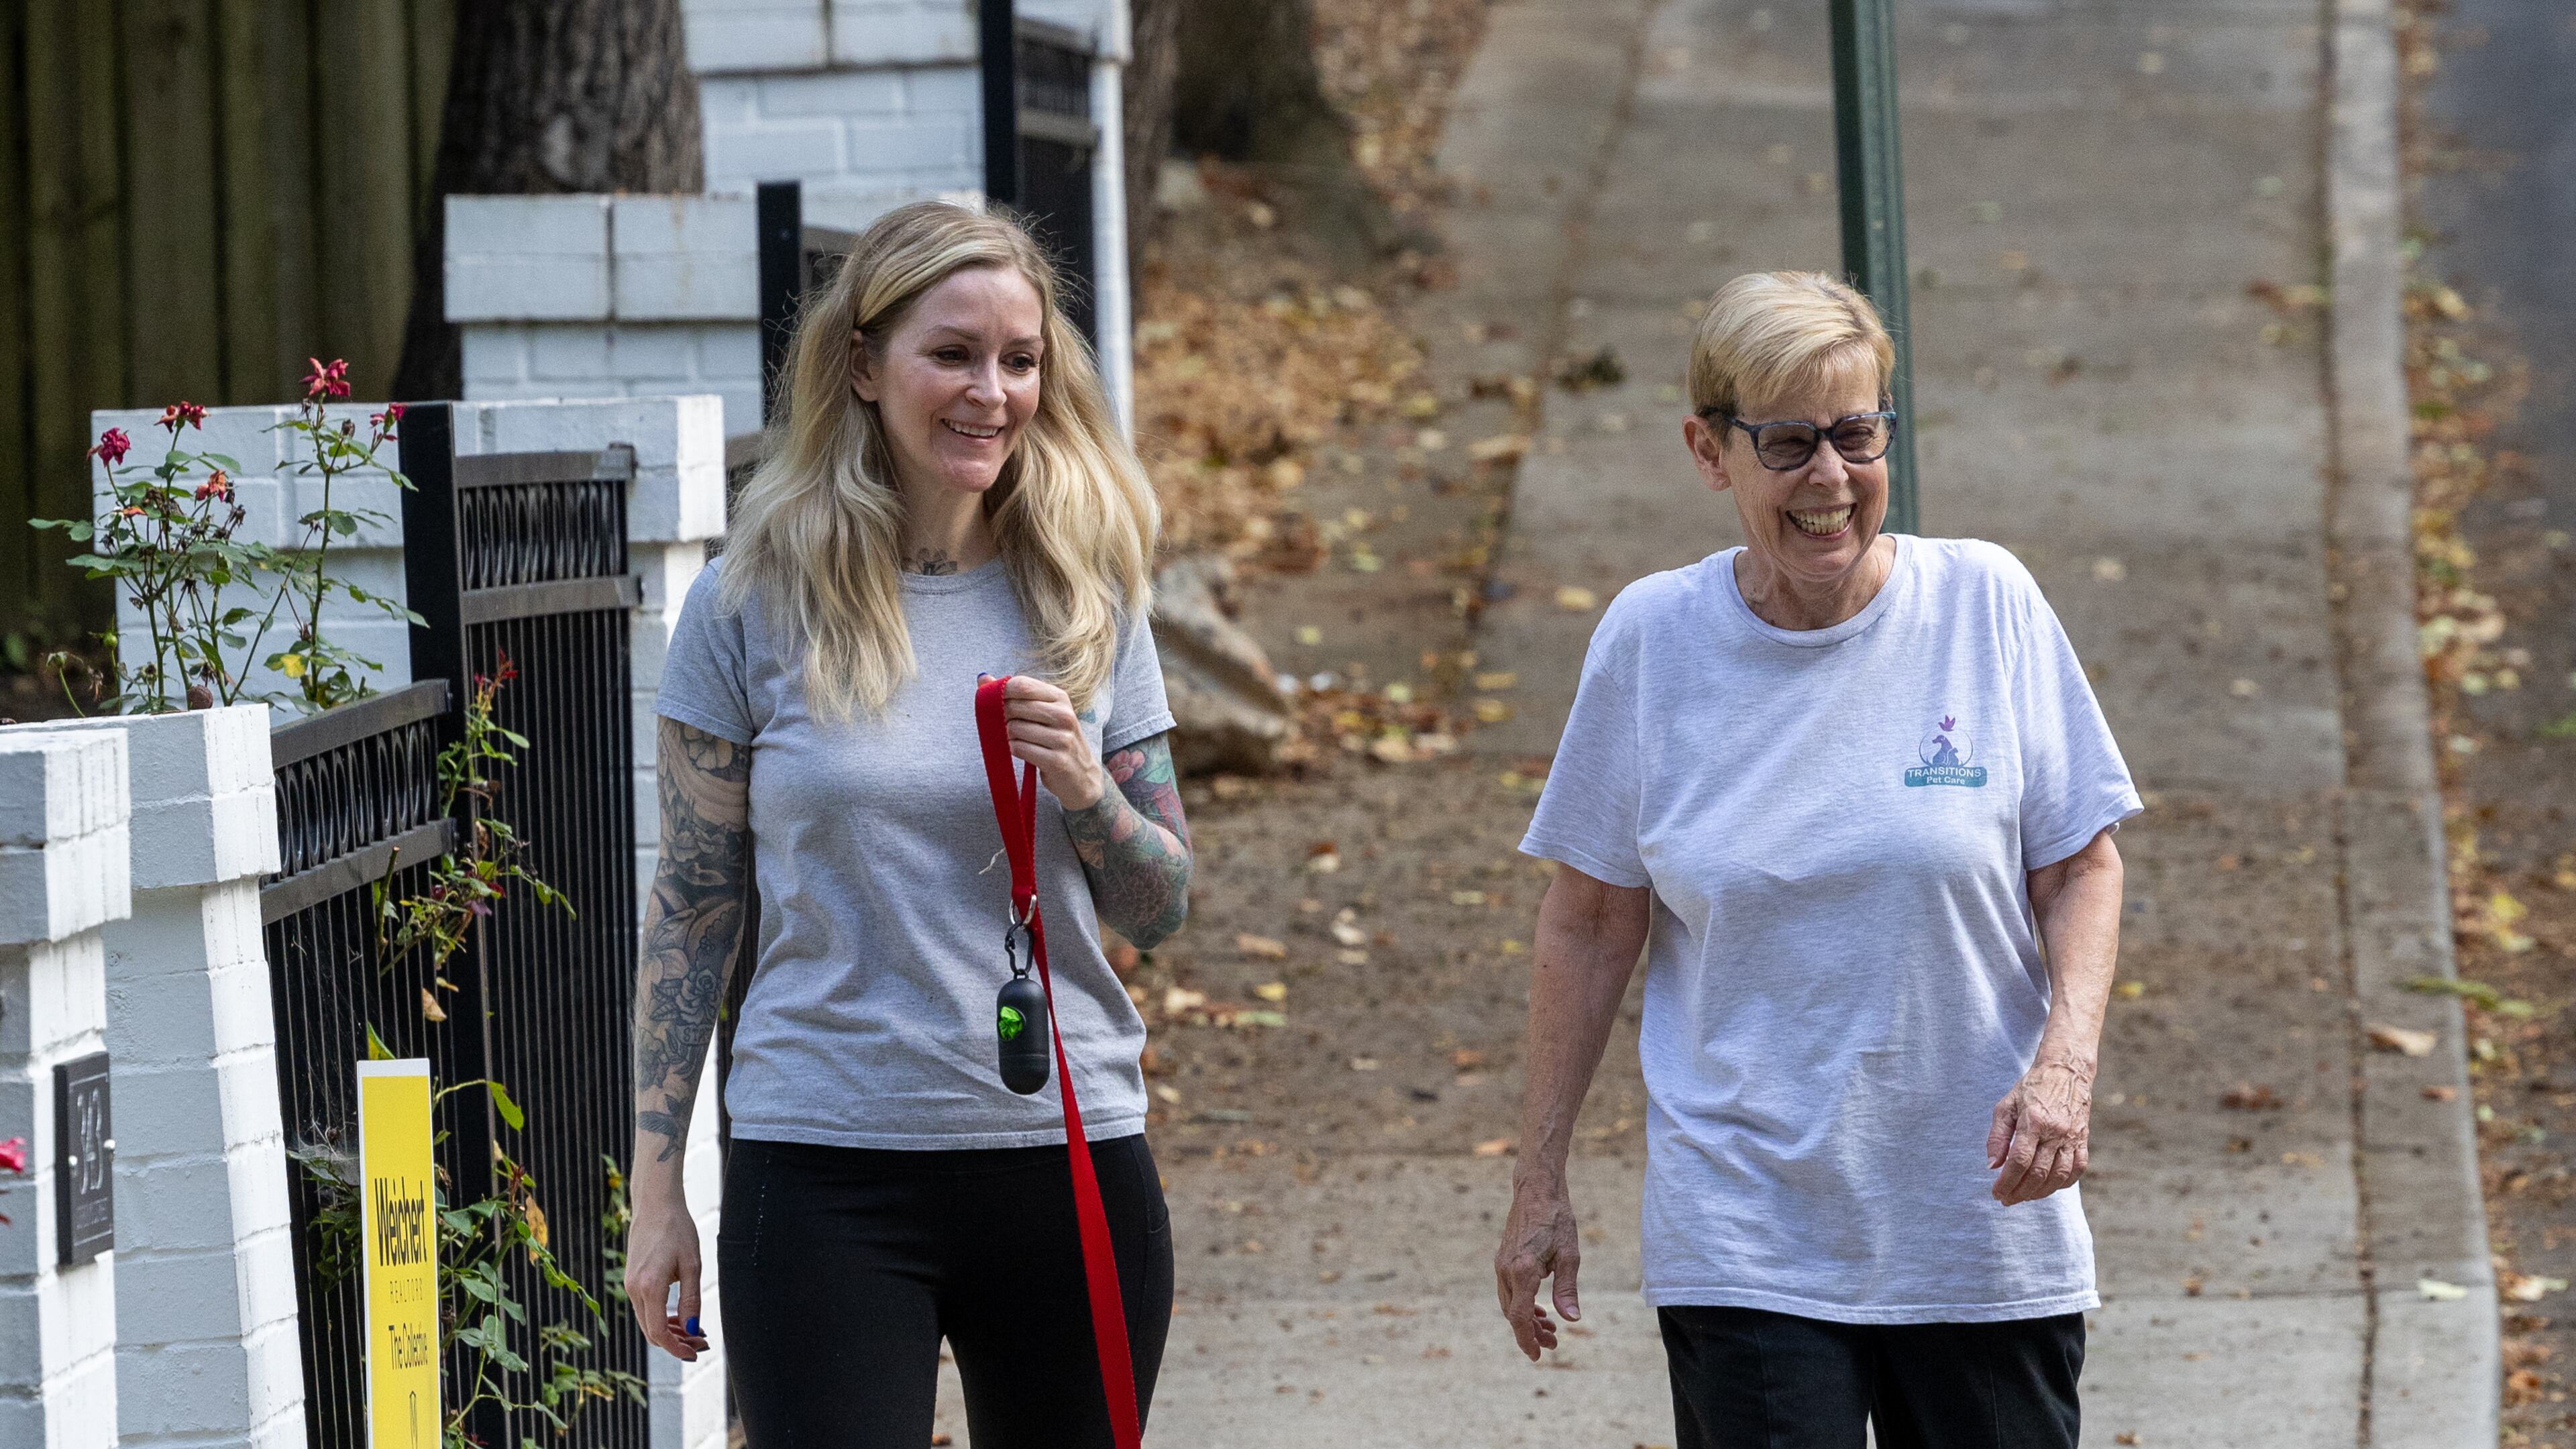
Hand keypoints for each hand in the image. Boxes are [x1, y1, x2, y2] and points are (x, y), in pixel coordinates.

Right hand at [623, 1187, 711, 1360]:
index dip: (677, 1348)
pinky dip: (662, 1317)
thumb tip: (692, 1330)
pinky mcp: (632, 1280)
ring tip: (695, 1331)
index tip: (695, 1353)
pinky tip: (681, 1316)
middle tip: (702, 1343)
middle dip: (676, 1342)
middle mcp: (634, 1289)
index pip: (659, 1332)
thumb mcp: (692, 1265)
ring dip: (670, 1331)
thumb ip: (691, 1300)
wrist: (655, 1204)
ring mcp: (630, 1285)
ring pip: (648, 1321)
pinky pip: (645, 1308)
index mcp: (649, 1287)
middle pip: (652, 1331)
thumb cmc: (677, 1230)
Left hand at [983, 673, 1105, 809]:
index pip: (1022, 685)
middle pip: (1015, 706)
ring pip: (1014, 728)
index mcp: (1060, 698)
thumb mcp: (1042, 712)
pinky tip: (1024, 751)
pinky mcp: (1057, 760)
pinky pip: (1019, 748)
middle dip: (1003, 717)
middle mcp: (1064, 715)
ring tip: (1019, 740)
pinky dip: (1014, 750)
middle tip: (1008, 726)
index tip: (998, 703)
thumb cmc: (1055, 739)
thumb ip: (1014, 694)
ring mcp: (1062, 738)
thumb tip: (982, 678)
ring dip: (1009, 736)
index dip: (1002, 693)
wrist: (1081, 775)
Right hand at [1494, 1173, 1582, 1360]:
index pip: (1519, 1316)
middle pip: (1512, 1313)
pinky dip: (1521, 1304)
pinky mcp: (1503, 1258)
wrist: (1536, 1189)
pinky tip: (1537, 1307)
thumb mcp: (1569, 1254)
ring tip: (1548, 1327)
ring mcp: (1502, 1263)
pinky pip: (1508, 1290)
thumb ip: (1567, 1289)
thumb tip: (1571, 1319)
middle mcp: (1507, 1269)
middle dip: (1530, 1333)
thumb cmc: (1556, 1218)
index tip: (1537, 1355)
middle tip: (1552, 1343)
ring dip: (1526, 1319)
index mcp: (1523, 1270)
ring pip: (1509, 1303)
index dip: (1526, 1339)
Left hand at [1988, 1057, 2093, 1204]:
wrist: (2066, 1071)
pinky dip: (2063, 1183)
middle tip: (2007, 1200)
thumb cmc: (2031, 1088)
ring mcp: (2072, 1137)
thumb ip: (1997, 1137)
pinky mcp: (2083, 1139)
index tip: (1996, 1193)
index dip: (2006, 1182)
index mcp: (2033, 1121)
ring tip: (2024, 1197)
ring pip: (2059, 1176)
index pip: (2019, 1161)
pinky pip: (2077, 1169)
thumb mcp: (2006, 1106)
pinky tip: (2048, 1187)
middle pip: (2039, 1173)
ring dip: (2040, 1192)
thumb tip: (1992, 1165)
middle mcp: (2055, 1131)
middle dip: (2020, 1192)